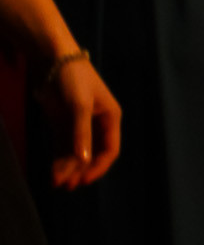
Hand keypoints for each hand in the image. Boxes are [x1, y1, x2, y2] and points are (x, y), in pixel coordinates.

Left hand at [44, 61, 119, 188]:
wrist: (51, 59)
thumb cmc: (73, 79)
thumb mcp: (79, 106)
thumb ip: (81, 134)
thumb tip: (83, 161)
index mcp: (110, 118)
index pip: (110, 150)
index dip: (99, 167)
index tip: (84, 180)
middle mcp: (96, 124)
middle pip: (91, 154)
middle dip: (80, 170)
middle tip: (67, 185)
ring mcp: (78, 125)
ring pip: (76, 152)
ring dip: (68, 167)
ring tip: (57, 182)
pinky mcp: (61, 124)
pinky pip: (62, 146)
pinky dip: (58, 159)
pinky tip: (53, 170)